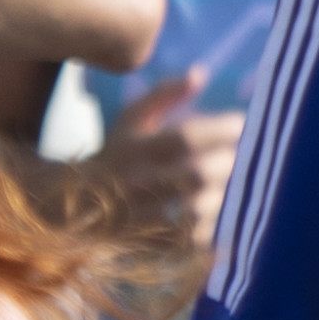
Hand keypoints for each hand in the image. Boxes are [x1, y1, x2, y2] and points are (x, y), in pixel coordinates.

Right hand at [94, 68, 242, 253]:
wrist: (73, 206)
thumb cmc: (116, 153)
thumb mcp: (131, 119)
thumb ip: (164, 94)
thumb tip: (201, 73)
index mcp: (133, 148)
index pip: (185, 138)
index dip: (219, 130)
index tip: (241, 121)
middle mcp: (135, 183)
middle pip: (197, 175)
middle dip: (229, 162)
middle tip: (245, 154)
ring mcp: (141, 218)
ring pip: (197, 210)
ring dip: (224, 194)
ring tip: (235, 183)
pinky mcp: (148, 246)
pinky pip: (191, 240)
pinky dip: (212, 226)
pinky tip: (220, 213)